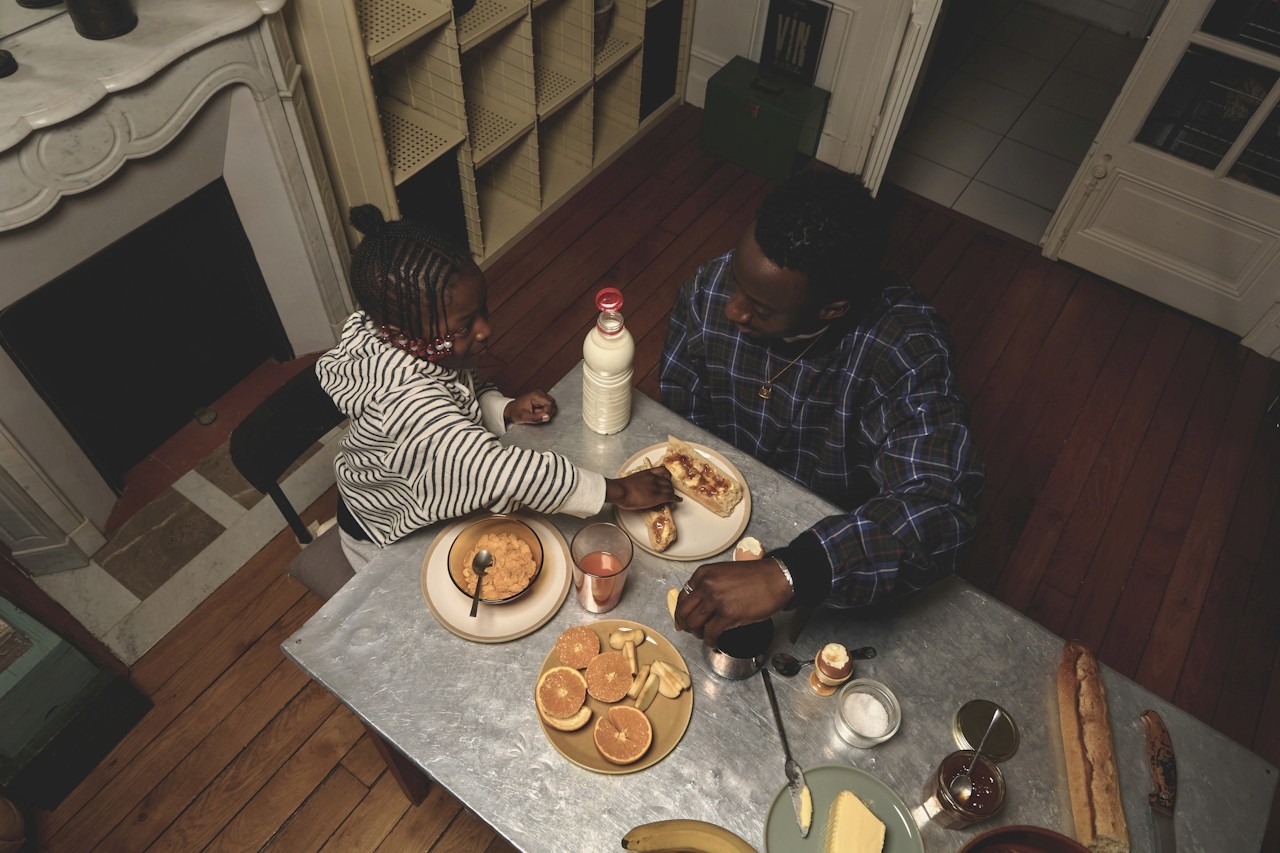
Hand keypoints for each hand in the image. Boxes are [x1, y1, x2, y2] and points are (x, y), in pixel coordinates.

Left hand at [505, 390, 556, 423]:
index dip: (548, 412)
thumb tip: (547, 417)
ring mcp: (540, 395)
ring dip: (547, 411)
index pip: (550, 403)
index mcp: (535, 395)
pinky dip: (545, 410)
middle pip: (552, 403)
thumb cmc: (515, 412)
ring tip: (538, 414)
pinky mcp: (540, 398)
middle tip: (540, 417)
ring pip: (551, 404)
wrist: (511, 410)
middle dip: (549, 411)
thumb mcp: (524, 417)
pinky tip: (539, 412)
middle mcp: (539, 393)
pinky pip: (548, 404)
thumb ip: (536, 418)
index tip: (543, 418)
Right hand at [604, 467, 679, 509]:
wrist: (621, 491)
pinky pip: (670, 496)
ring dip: (671, 493)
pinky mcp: (658, 496)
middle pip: (668, 481)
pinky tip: (678, 500)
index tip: (668, 478)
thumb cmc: (621, 487)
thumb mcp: (633, 479)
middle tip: (669, 491)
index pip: (663, 470)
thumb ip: (640, 481)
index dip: (668, 476)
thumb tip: (641, 487)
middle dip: (670, 486)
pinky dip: (676, 498)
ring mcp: (657, 487)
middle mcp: (654, 478)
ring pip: (670, 489)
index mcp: (648, 472)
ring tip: (672, 497)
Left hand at [675, 559, 792, 645]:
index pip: (683, 596)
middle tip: (692, 632)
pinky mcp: (728, 615)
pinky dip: (710, 641)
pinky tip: (714, 643)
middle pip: (685, 612)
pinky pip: (710, 633)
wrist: (776, 578)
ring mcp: (716, 600)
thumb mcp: (724, 573)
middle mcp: (706, 586)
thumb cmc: (755, 576)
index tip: (681, 621)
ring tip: (705, 636)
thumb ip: (709, 585)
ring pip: (694, 624)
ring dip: (698, 634)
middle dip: (686, 625)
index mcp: (703, 574)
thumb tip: (698, 604)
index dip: (680, 612)